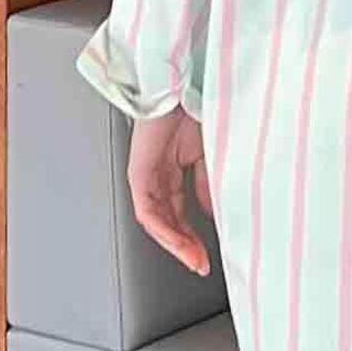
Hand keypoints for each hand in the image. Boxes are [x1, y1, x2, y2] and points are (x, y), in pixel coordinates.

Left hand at [127, 107, 213, 275]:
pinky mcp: (139, 175)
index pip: (181, 212)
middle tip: (201, 264)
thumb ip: (207, 185)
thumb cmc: (195, 109)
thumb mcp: (209, 154)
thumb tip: (213, 214)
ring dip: (176, 244)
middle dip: (186, 247)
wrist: (183, 86)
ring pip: (157, 222)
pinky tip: (180, 241)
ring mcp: (146, 176)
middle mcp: (158, 175)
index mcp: (174, 168)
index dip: (195, 236)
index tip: (208, 255)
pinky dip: (164, 230)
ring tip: (194, 259)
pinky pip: (148, 212)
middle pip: (169, 221)